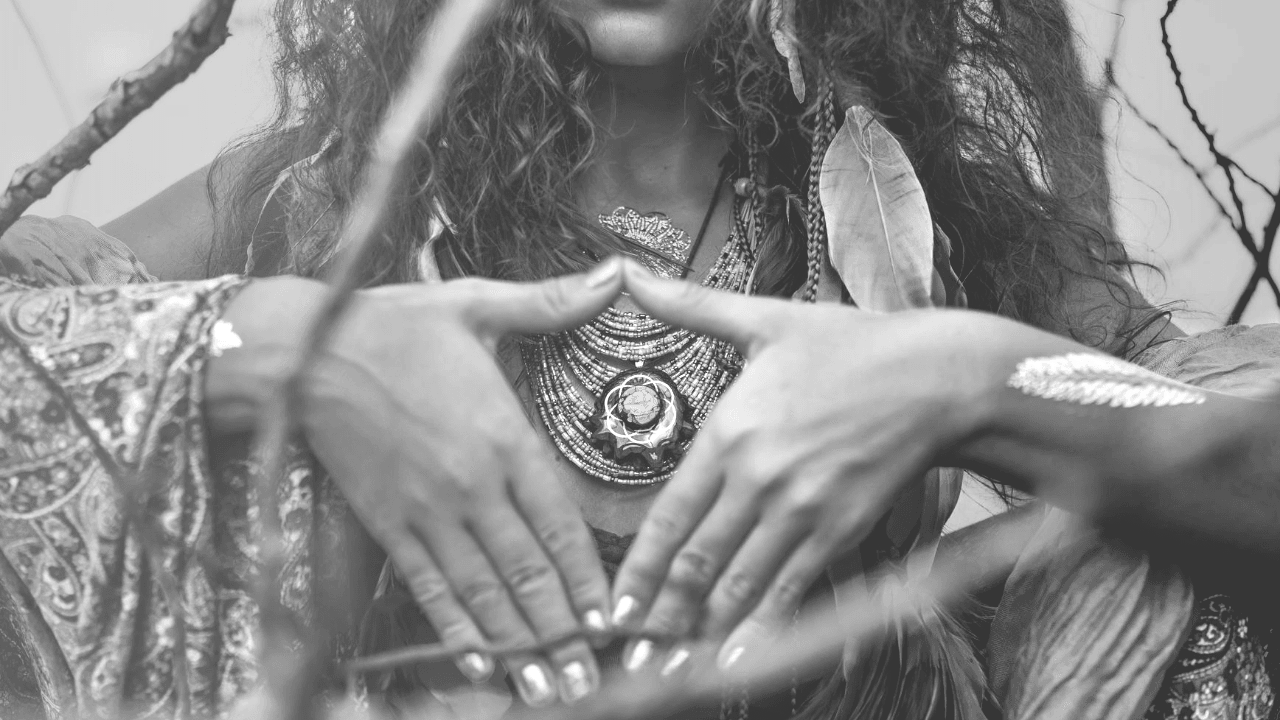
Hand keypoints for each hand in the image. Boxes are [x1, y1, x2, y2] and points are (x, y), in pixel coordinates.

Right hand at [215, 260, 623, 705]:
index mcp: (504, 436)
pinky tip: (479, 662)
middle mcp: (472, 486)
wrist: (304, 351)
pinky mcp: (387, 525)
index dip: (590, 578)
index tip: (613, 619)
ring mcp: (427, 512)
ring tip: (547, 691)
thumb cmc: (395, 327)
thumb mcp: (477, 304)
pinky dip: (454, 629)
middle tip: (589, 679)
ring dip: (518, 646)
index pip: (560, 523)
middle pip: (529, 574)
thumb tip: (617, 274)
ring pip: (484, 593)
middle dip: (563, 632)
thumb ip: (551, 302)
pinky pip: (427, 587)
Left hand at [609, 261, 992, 670]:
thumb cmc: (849, 345)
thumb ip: (689, 307)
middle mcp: (758, 476)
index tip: (613, 609)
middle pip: (696, 562)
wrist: (937, 374)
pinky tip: (740, 659)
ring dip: (702, 634)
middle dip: (659, 616)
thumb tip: (626, 272)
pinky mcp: (842, 529)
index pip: (669, 514)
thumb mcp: (765, 319)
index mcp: (730, 430)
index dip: (637, 569)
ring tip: (671, 672)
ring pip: (739, 584)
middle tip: (630, 657)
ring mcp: (802, 509)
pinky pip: (794, 589)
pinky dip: (765, 628)